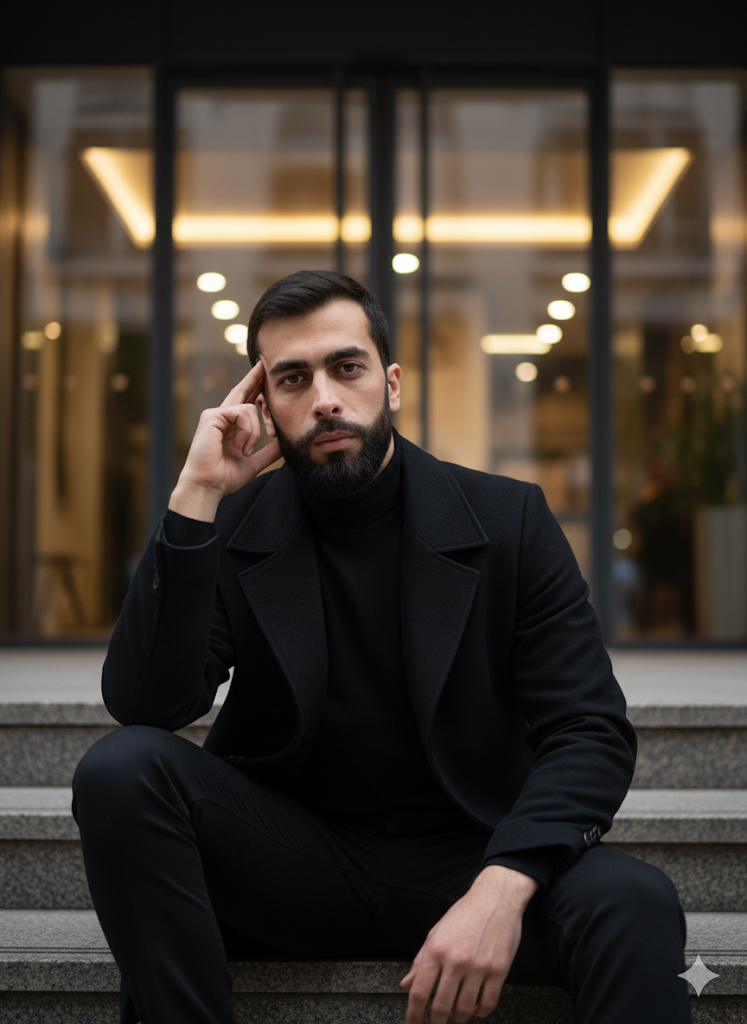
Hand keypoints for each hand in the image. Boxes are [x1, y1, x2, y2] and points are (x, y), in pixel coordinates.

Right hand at [168, 361, 280, 520]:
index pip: (245, 401)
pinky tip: (239, 446)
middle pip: (242, 391)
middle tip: (264, 363)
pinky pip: (242, 413)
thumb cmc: (225, 477)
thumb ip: (268, 452)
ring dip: (254, 432)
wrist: (208, 486)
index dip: (254, 386)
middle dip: (255, 377)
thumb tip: (283, 444)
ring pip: (249, 409)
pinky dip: (247, 431)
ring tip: (244, 450)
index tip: (262, 373)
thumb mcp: (253, 462)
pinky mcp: (212, 416)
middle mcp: (221, 416)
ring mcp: (215, 414)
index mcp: (229, 425)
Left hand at [400, 866, 538, 1023]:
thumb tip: (406, 984)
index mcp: (436, 949)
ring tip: (456, 1016)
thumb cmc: (464, 914)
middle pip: (441, 1006)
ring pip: (465, 1009)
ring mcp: (478, 966)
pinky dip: (480, 1013)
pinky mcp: (498, 970)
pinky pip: (488, 1003)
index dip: (413, 1014)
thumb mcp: (436, 932)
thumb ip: (420, 960)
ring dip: (458, 1018)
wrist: (495, 898)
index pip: (420, 992)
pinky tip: (476, 1009)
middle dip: (436, 1022)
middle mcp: (456, 960)